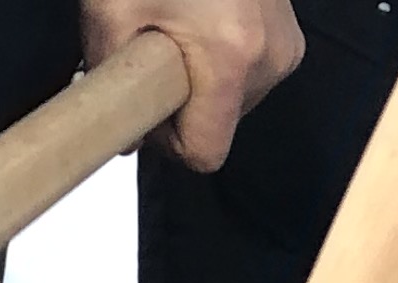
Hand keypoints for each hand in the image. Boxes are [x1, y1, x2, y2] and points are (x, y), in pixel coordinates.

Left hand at [87, 0, 301, 171]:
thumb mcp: (112, 12)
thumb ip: (110, 82)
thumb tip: (119, 129)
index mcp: (232, 55)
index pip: (205, 152)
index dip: (166, 142)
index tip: (146, 110)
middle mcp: (271, 53)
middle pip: (220, 125)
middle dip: (181, 102)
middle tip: (153, 51)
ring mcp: (285, 41)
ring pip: (234, 101)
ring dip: (198, 80)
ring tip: (176, 26)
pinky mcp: (287, 30)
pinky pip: (248, 70)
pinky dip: (217, 59)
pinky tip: (197, 19)